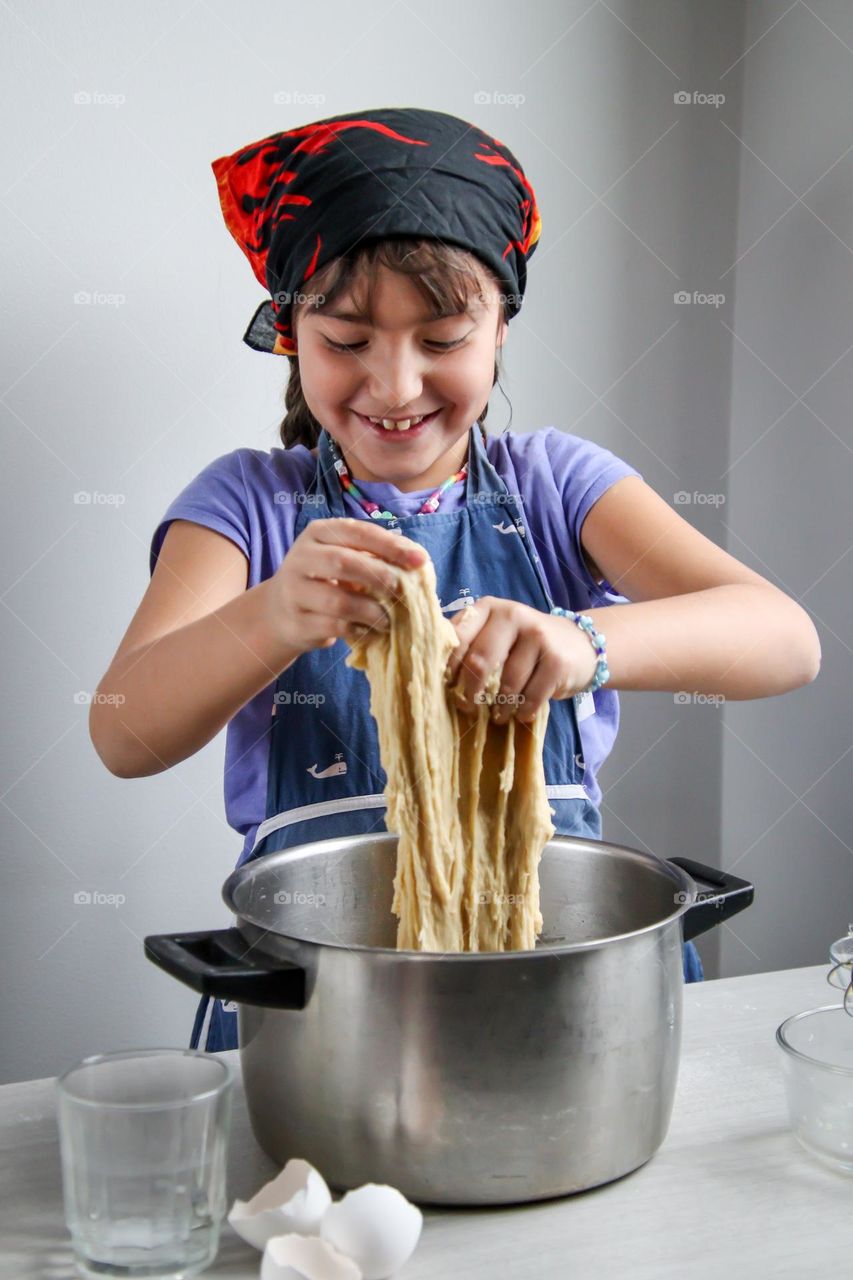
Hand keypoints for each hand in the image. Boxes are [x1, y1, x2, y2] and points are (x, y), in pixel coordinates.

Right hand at [264, 517, 426, 653]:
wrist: (280, 612)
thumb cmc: (324, 579)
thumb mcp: (343, 556)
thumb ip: (374, 554)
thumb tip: (417, 559)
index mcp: (318, 533)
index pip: (358, 533)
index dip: (391, 546)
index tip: (420, 560)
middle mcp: (301, 557)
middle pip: (344, 562)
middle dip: (379, 577)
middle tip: (400, 591)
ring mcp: (295, 591)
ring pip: (339, 601)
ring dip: (371, 611)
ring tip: (388, 619)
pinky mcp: (297, 622)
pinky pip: (334, 627)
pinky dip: (360, 630)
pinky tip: (372, 631)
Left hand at [444, 597, 598, 722]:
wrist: (581, 645)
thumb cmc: (525, 644)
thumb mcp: (497, 633)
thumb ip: (470, 641)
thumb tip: (431, 671)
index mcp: (489, 608)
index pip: (457, 636)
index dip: (447, 667)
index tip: (446, 688)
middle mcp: (513, 615)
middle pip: (479, 660)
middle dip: (470, 691)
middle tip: (468, 708)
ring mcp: (538, 636)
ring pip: (507, 683)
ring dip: (500, 707)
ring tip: (498, 715)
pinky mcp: (557, 661)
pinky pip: (531, 696)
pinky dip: (522, 712)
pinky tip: (521, 714)